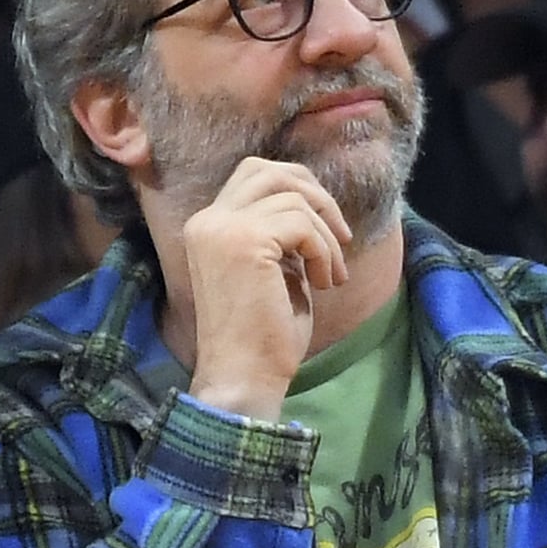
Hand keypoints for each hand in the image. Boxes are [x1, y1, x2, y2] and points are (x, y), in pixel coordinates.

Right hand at [179, 158, 351, 420]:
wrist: (243, 376)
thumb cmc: (263, 334)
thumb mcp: (273, 269)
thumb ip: (281, 233)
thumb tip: (316, 204)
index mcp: (207, 226)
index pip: (253, 175)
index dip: (297, 189)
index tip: (326, 229)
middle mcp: (208, 220)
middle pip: (268, 171)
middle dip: (315, 195)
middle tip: (340, 236)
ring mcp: (222, 229)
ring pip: (293, 198)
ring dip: (326, 236)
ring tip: (331, 275)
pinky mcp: (244, 242)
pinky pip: (301, 224)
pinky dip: (323, 251)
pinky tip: (324, 282)